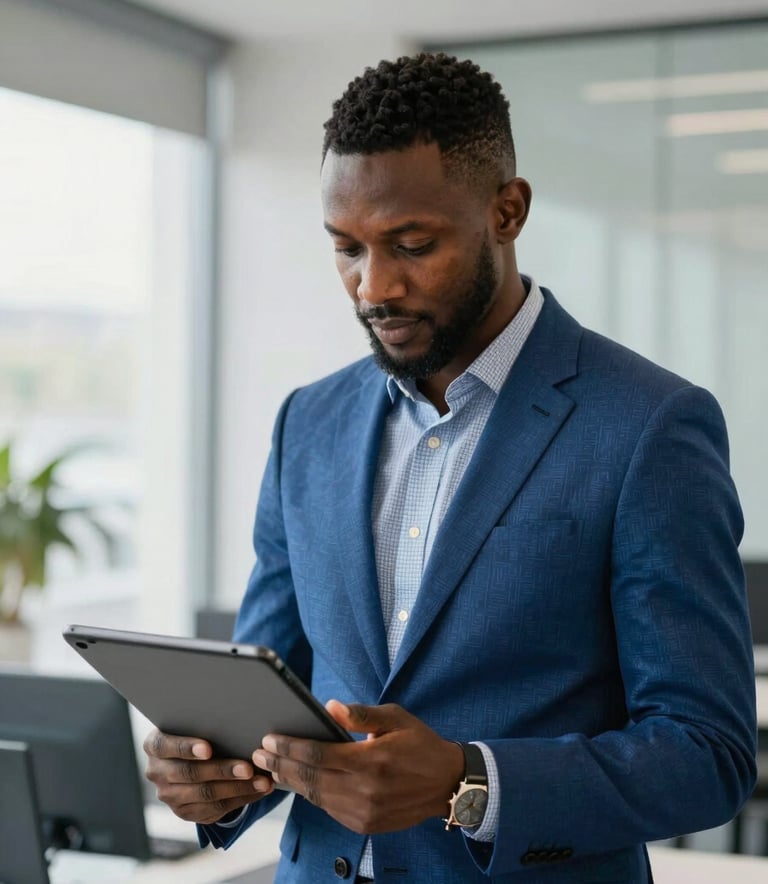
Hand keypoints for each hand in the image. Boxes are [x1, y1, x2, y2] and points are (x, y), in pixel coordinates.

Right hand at [143, 728, 274, 824]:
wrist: (187, 756)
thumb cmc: (195, 730)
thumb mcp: (192, 723)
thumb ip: (203, 721)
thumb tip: (237, 715)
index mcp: (154, 745)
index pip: (165, 746)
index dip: (187, 748)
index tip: (208, 749)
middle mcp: (157, 772)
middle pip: (190, 773)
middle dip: (222, 771)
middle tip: (248, 768)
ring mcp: (170, 796)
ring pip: (205, 795)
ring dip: (238, 789)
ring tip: (262, 781)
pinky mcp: (185, 812)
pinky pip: (215, 809)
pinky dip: (241, 799)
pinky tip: (259, 790)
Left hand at [251, 701, 463, 834]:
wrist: (447, 784)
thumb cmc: (420, 744)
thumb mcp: (395, 718)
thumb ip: (361, 715)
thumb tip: (329, 707)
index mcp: (370, 761)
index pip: (317, 755)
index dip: (289, 747)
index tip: (269, 739)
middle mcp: (364, 790)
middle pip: (309, 778)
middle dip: (280, 765)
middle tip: (257, 754)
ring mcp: (364, 812)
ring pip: (316, 796)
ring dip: (291, 782)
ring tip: (271, 768)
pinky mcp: (365, 824)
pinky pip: (329, 808)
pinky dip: (311, 795)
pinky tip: (299, 783)